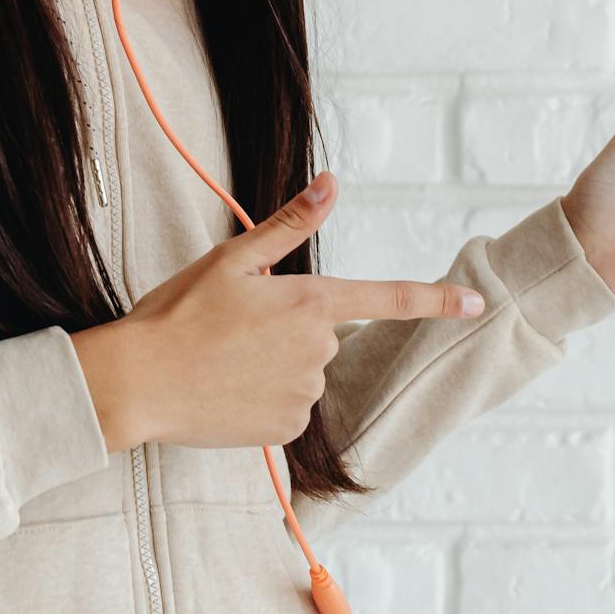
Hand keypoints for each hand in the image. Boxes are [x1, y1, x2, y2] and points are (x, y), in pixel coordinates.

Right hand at [94, 170, 486, 449]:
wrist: (137, 383)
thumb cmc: (179, 313)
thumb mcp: (231, 258)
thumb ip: (290, 223)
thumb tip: (332, 183)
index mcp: (311, 303)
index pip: (388, 298)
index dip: (437, 300)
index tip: (477, 304)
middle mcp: (318, 352)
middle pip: (323, 332)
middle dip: (289, 326)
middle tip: (232, 326)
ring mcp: (303, 395)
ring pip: (304, 370)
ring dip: (274, 362)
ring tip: (221, 357)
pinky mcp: (284, 431)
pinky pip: (288, 406)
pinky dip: (263, 396)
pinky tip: (226, 388)